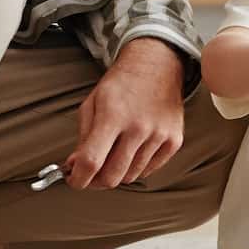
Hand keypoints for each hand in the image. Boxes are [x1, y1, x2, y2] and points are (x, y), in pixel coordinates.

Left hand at [65, 38, 184, 189]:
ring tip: (114, 154)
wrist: (157, 67)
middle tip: (91, 173)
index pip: (91, 161)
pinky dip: (137, 166)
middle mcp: (138, 128)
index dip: (79, 178)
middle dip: (96, 181)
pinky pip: (149, 170)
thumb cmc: (121, 84)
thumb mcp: (92, 104)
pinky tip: (133, 149)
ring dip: (117, 171)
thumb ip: (83, 138)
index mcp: (113, 116)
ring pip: (130, 176)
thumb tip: (75, 167)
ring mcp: (159, 135)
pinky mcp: (174, 141)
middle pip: (112, 177)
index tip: (75, 181)